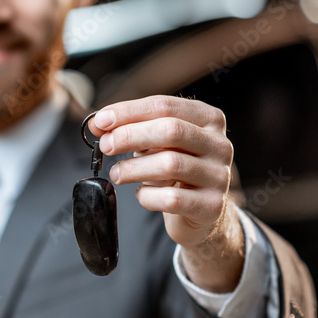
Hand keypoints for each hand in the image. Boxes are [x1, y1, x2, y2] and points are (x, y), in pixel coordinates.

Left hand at [87, 95, 243, 291]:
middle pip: (171, 131)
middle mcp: (219, 144)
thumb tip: (98, 124)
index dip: (129, 112)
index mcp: (208, 119)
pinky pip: (172, 199)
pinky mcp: (211, 206)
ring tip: (117, 173)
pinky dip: (148, 196)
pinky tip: (142, 194)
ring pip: (171, 164)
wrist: (199, 212)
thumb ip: (131, 129)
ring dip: (134, 168)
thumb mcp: (156, 144)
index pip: (165, 106)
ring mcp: (219, 176)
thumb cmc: (174, 170)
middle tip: (106, 146)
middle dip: (130, 136)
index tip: (100, 121)